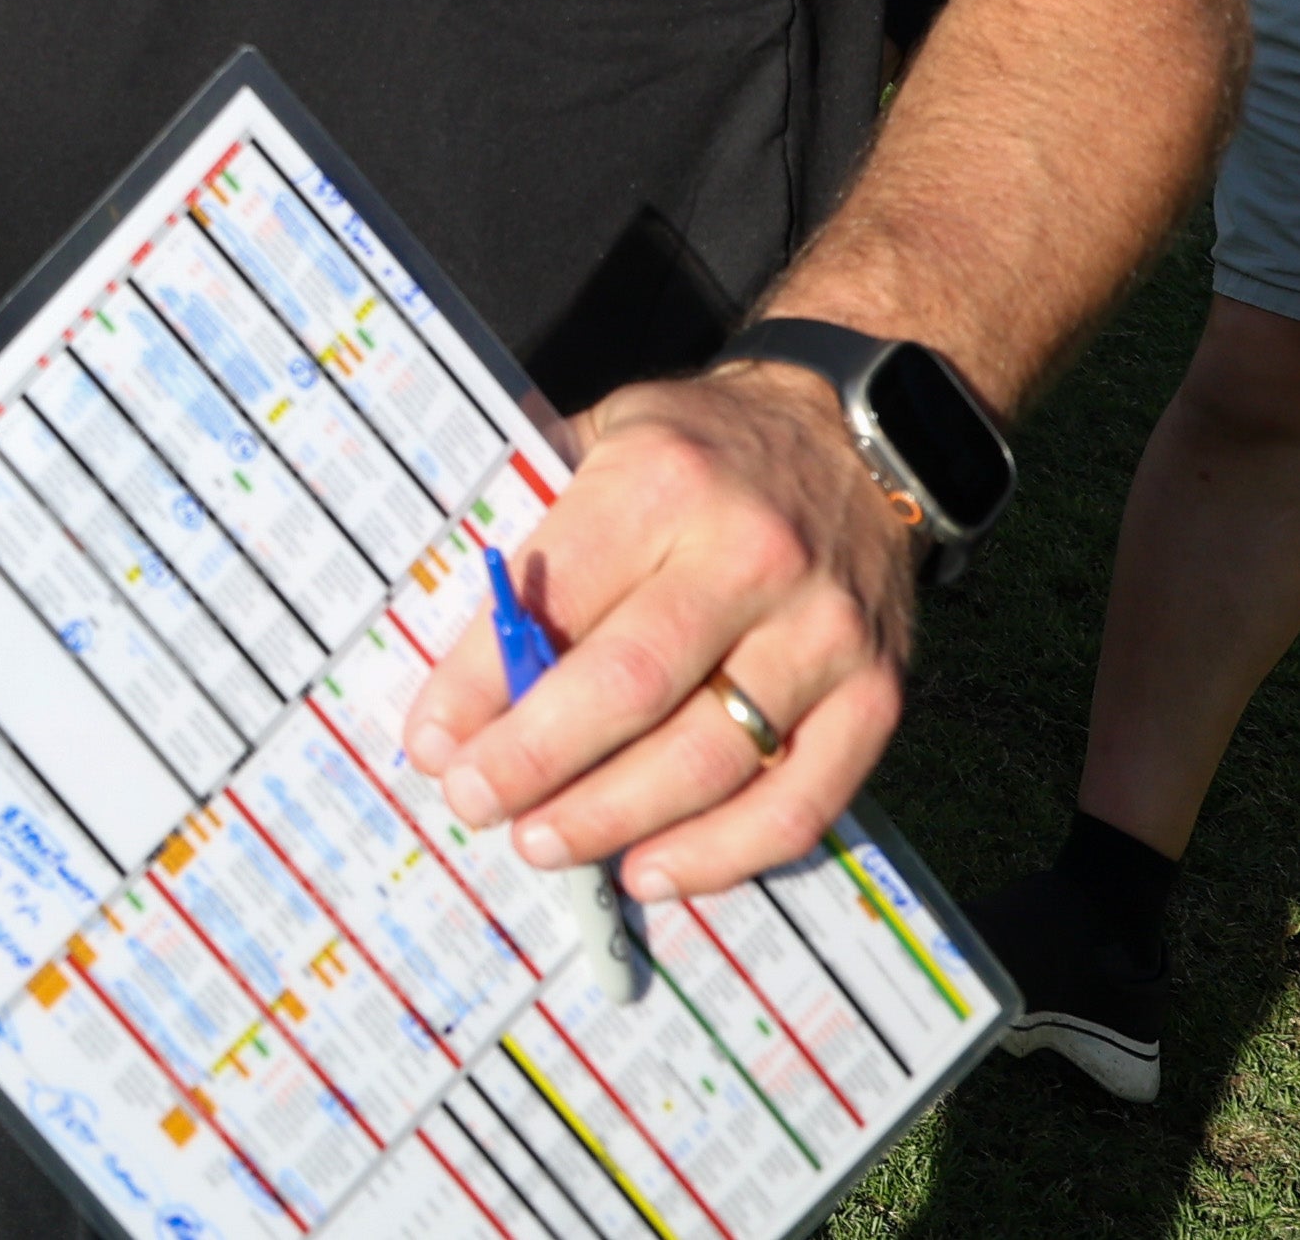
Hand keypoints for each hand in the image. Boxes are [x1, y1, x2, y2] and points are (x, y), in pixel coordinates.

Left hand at [396, 360, 913, 904]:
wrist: (858, 440)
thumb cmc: (700, 451)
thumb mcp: (605, 441)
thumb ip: (540, 535)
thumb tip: (453, 671)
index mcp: (662, 482)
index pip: (554, 598)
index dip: (482, 682)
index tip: (432, 741)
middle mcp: (750, 556)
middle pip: (628, 685)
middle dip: (536, 759)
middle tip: (472, 801)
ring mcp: (823, 632)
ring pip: (710, 755)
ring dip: (612, 816)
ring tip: (540, 844)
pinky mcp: (878, 694)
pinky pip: (800, 800)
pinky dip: (721, 852)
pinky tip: (650, 870)